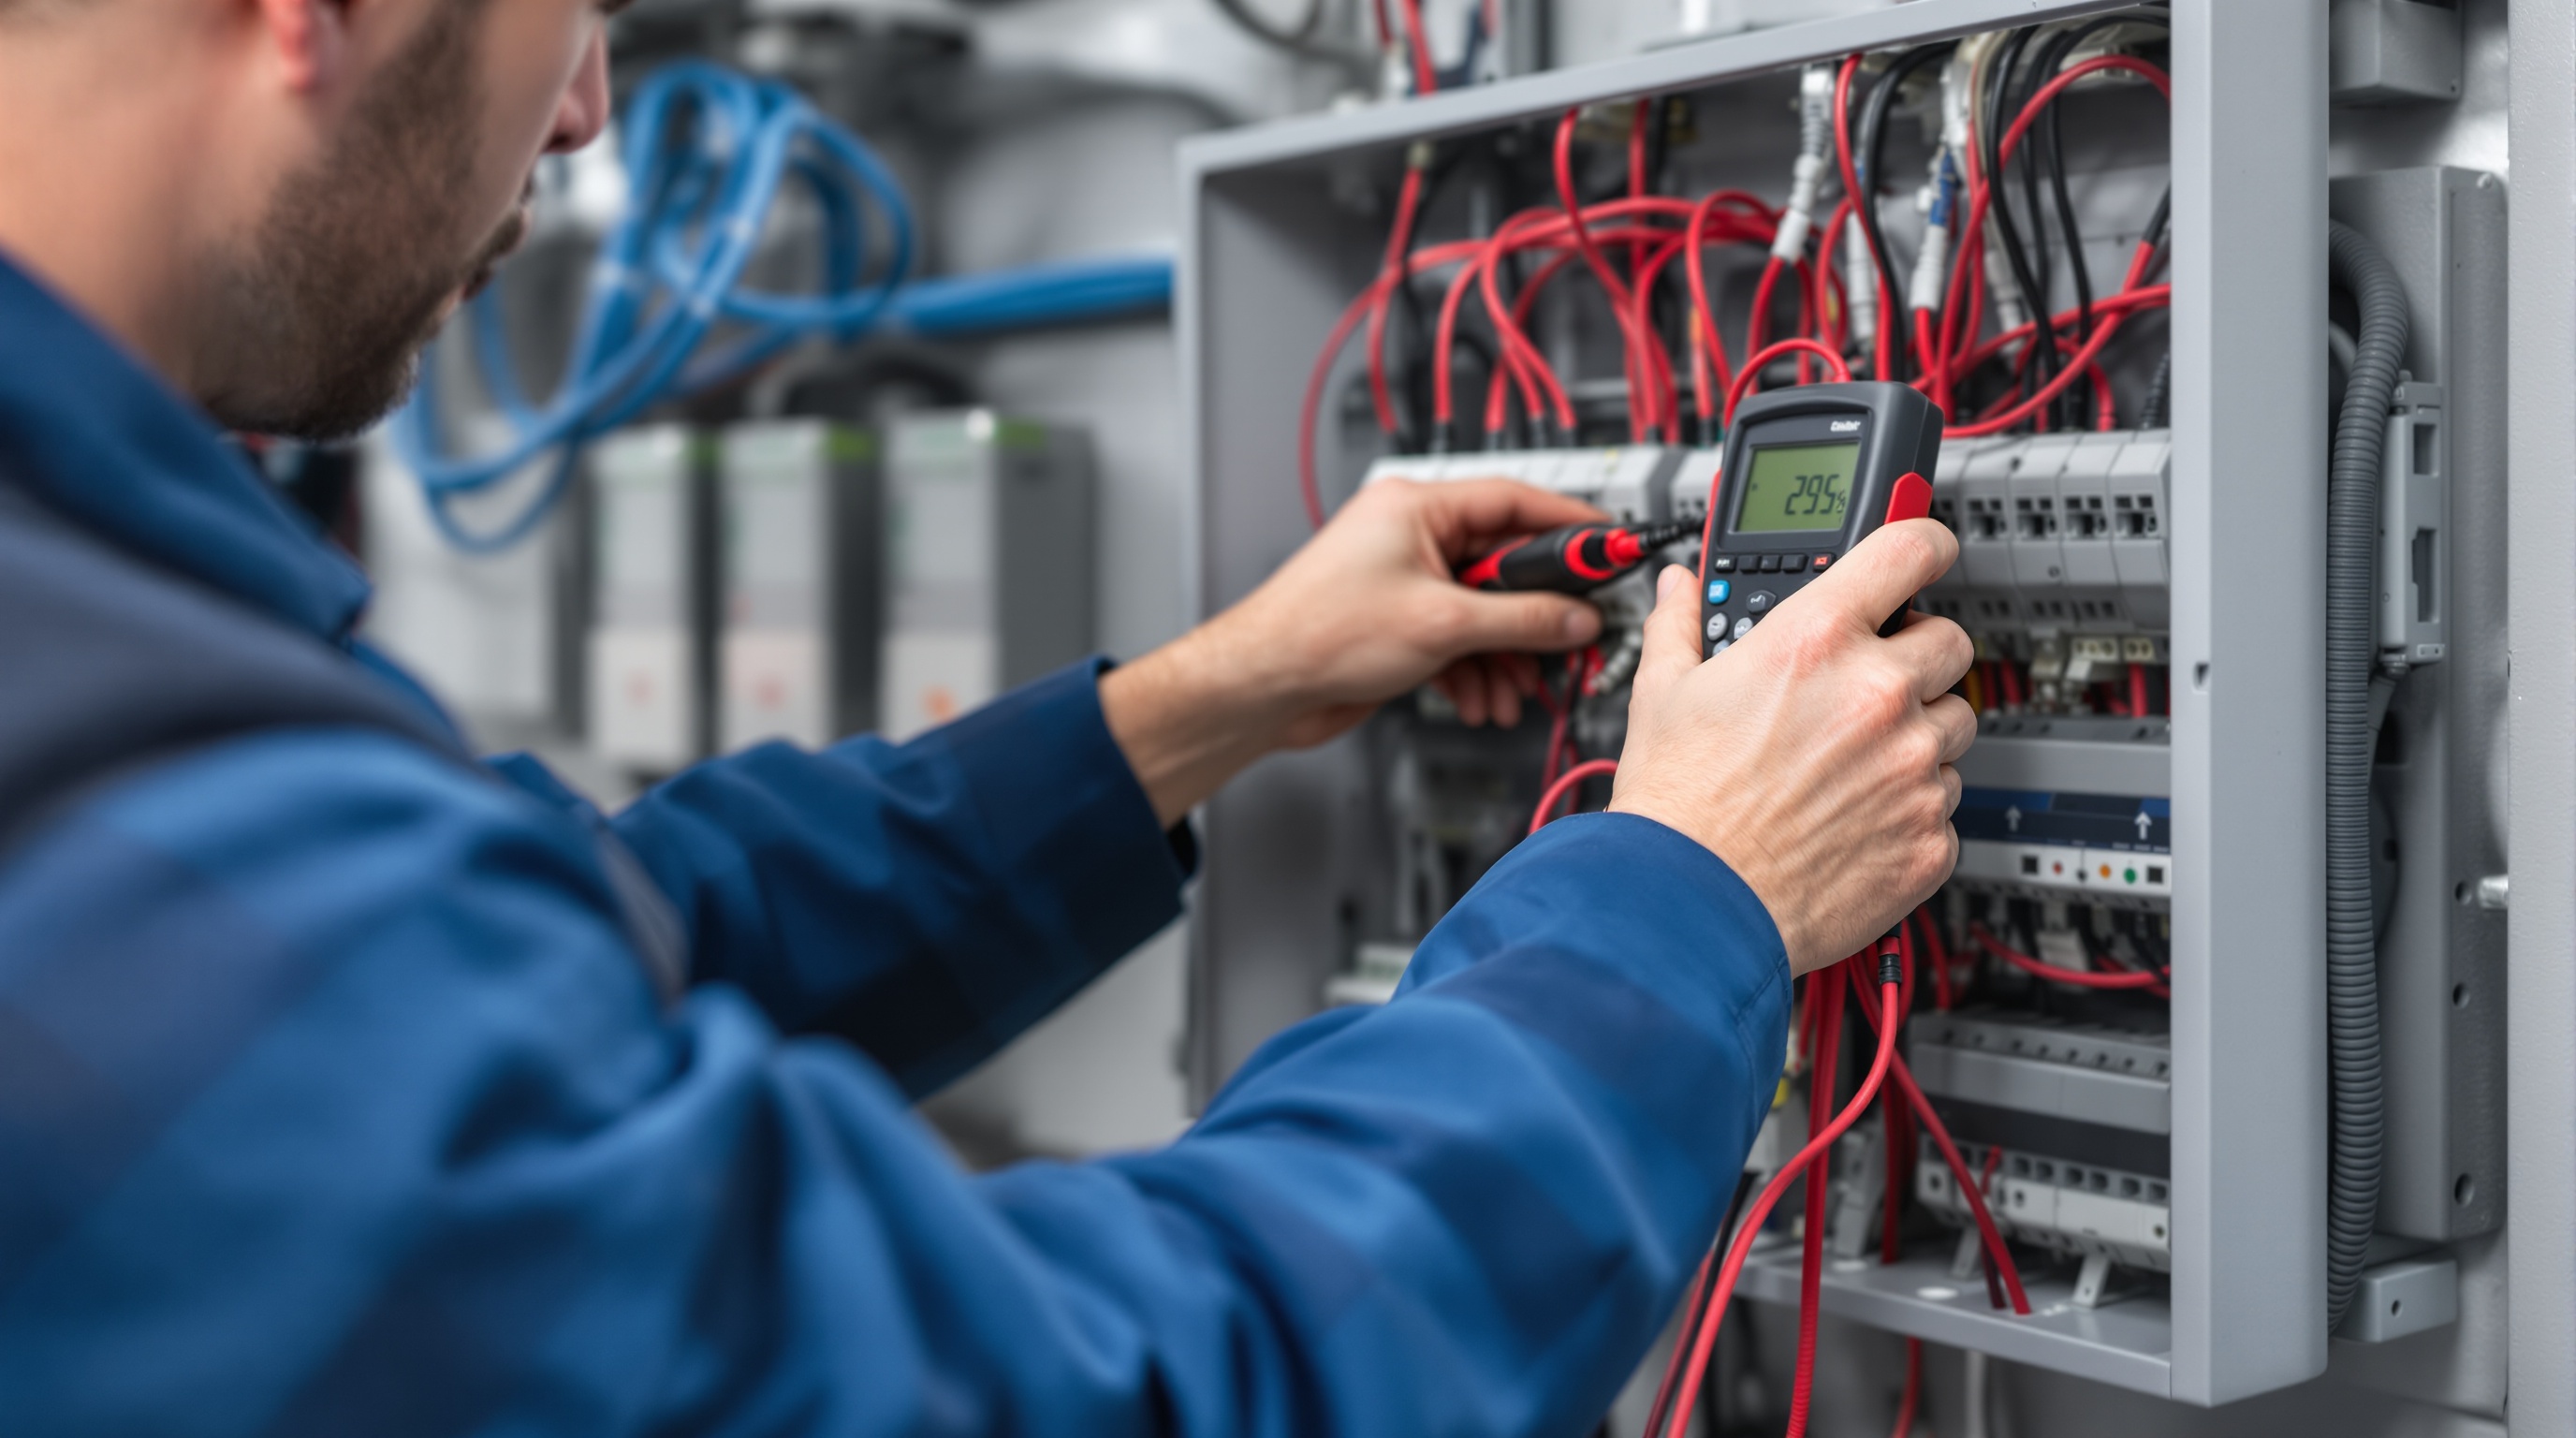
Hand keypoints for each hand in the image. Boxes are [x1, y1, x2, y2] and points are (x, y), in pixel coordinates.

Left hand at [1102, 479, 1608, 825]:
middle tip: (1573, 637)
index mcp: (1418, 508)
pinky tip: (1482, 701)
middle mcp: (1412, 537)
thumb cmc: (1318, 634)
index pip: (1515, 501)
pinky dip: (1475, 672)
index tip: (1609, 544)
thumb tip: (1575, 617)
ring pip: (1484, 613)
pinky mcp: (1399, 625)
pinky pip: (1459, 641)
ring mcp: (1405, 583)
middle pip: (1504, 566)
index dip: (1569, 524)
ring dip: (1507, 656)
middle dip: (1537, 613)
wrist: (1263, 687)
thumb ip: (1523, 619)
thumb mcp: (1443, 624)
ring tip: (1518, 689)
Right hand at [1609, 522, 1975, 974]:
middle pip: (1951, 643)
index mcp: (1817, 640)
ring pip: (1954, 727)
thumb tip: (1680, 588)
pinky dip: (1910, 810)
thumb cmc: (1677, 807)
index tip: (1924, 551)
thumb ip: (1681, 624)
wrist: (1691, 907)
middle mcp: (1879, 695)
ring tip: (1848, 766)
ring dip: (1916, 737)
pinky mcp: (1930, 838)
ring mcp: (1913, 768)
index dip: (1925, 541)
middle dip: (1915, 658)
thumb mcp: (1662, 692)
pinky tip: (1852, 820)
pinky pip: (1945, 805)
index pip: (1913, 548)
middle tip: (1865, 686)